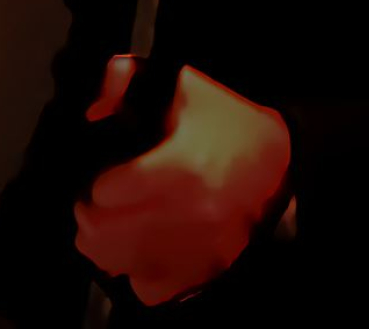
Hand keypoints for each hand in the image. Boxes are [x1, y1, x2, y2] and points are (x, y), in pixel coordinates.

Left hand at [74, 56, 290, 306]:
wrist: (279, 160)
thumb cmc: (227, 121)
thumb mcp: (181, 82)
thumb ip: (127, 79)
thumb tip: (96, 107)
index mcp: (181, 168)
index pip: (108, 193)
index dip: (95, 184)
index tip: (98, 178)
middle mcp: (190, 215)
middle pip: (107, 235)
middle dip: (89, 217)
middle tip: (90, 204)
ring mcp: (199, 249)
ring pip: (123, 266)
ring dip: (104, 247)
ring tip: (106, 226)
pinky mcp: (208, 270)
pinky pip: (152, 290)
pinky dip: (137, 273)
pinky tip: (138, 250)